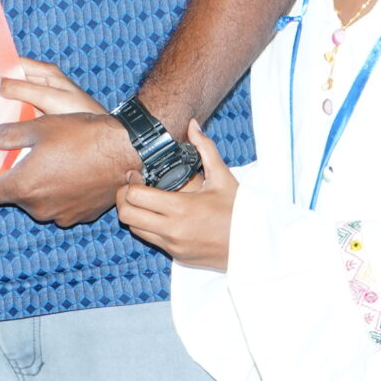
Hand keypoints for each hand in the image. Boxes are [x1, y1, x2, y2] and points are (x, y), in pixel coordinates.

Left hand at [0, 58, 137, 227]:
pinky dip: (59, 188)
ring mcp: (57, 215)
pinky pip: (56, 203)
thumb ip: (3, 133)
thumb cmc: (84, 135)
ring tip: (64, 156)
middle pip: (13, 192)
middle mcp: (36, 206)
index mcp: (21, 184)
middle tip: (40, 151)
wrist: (130, 153)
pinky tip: (75, 170)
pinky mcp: (76, 217)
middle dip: (19, 174)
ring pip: (36, 196)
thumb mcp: (39, 126)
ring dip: (40, 180)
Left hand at [115, 122, 236, 269]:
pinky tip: (161, 215)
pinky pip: (152, 241)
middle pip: (126, 216)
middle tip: (133, 187)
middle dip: (124, 199)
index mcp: (181, 208)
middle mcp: (172, 230)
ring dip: (135, 214)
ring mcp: (173, 246)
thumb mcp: (223, 177)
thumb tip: (193, 125)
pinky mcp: (177, 256)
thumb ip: (205, 148)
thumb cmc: (241, 211)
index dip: (129, 183)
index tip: (137, 175)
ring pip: (135, 230)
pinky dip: (149, 227)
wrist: (256, 246)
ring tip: (146, 201)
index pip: (135, 196)